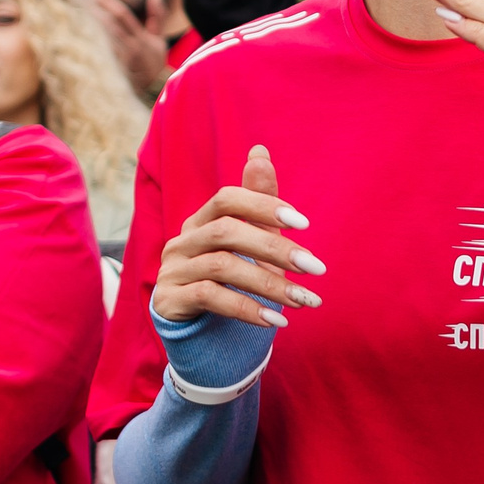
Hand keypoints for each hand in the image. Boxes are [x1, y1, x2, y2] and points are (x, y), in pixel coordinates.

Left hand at [93, 0, 173, 100]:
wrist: (152, 87)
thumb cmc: (155, 60)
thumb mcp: (159, 38)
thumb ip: (157, 15)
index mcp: (141, 39)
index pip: (123, 16)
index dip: (109, 4)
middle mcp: (129, 47)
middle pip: (110, 25)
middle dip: (97, 11)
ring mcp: (120, 56)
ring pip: (105, 34)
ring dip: (95, 21)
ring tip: (85, 8)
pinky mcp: (113, 62)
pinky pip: (104, 44)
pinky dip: (97, 33)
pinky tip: (90, 25)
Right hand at [151, 145, 324, 327]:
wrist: (201, 332)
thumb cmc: (231, 280)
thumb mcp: (250, 244)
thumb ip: (257, 203)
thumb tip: (260, 151)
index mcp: (201, 221)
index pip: (227, 199)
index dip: (263, 205)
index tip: (304, 223)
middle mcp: (182, 241)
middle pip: (227, 232)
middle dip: (276, 248)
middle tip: (315, 267)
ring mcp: (172, 270)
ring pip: (222, 266)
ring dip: (269, 283)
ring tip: (304, 299)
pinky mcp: (168, 300)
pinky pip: (209, 297)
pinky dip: (247, 308)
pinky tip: (275, 320)